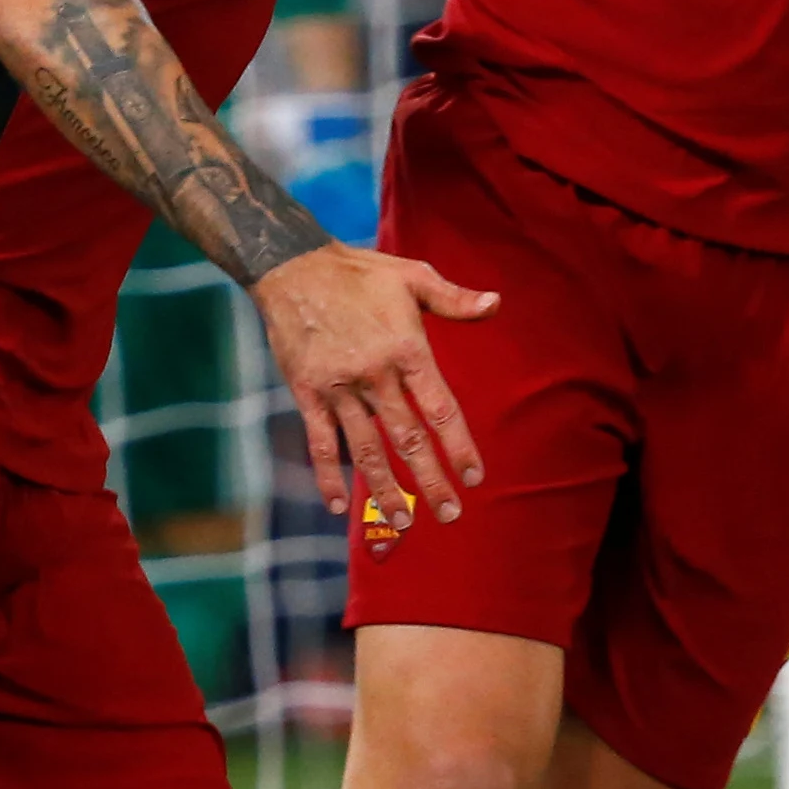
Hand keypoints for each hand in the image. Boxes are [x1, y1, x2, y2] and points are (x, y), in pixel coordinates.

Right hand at [252, 244, 494, 539]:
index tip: (474, 477)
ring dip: (384, 488)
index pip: (441, 408)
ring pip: (365, 448)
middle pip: (407, 438)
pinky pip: (320, 441)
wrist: (292, 266)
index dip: (458, 445)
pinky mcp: (307, 392)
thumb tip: (496, 305)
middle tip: (449, 514)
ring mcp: (338, 387)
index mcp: (406, 348)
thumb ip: (454, 298)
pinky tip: (339, 505)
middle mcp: (375, 373)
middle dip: (430, 480)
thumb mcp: (413, 275)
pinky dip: (328, 475)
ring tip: (402, 522)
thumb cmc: (360, 272)